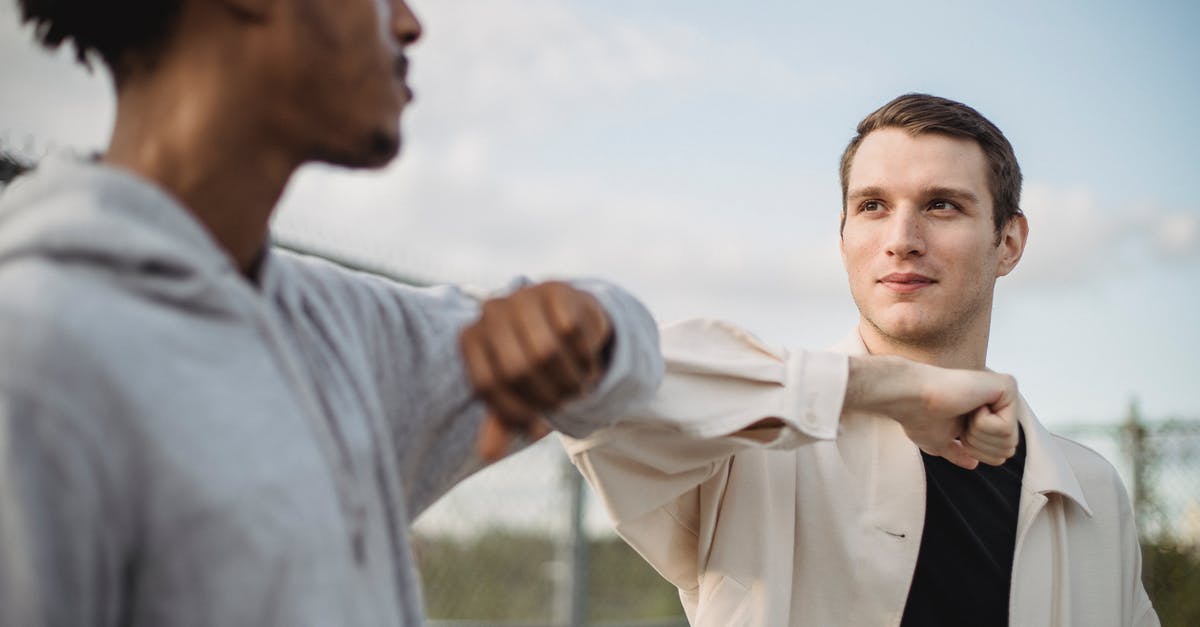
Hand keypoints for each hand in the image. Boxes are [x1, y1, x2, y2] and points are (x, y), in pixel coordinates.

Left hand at [460, 281, 613, 461]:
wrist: (564, 318)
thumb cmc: (532, 360)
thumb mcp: (514, 390)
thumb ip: (500, 419)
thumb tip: (489, 454)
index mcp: (470, 338)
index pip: (487, 384)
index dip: (513, 412)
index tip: (535, 427)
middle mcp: (490, 312)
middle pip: (518, 369)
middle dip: (546, 395)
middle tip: (563, 405)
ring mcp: (521, 296)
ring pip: (546, 350)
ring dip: (568, 378)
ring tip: (577, 388)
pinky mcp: (554, 289)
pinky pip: (571, 331)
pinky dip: (583, 356)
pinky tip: (586, 362)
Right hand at [844, 356, 1019, 469]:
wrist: (910, 396)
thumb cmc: (918, 416)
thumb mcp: (938, 441)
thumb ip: (958, 452)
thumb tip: (973, 463)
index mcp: (987, 411)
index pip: (1001, 451)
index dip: (977, 451)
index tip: (956, 431)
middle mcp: (1001, 398)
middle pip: (1009, 449)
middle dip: (978, 445)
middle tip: (960, 422)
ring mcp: (1006, 390)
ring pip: (1009, 441)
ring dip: (978, 434)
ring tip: (964, 412)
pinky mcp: (1008, 386)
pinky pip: (1005, 428)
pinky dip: (982, 424)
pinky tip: (970, 405)